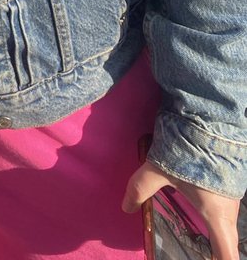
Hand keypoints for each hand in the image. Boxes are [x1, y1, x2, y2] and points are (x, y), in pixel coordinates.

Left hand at [124, 160, 240, 259]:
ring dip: (220, 226)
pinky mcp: (234, 174)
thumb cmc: (185, 151)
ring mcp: (236, 190)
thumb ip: (140, 189)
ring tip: (208, 234)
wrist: (207, 116)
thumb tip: (125, 206)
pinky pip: (228, 200)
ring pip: (229, 217)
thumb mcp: (157, 171)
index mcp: (216, 215)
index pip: (226, 254)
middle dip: (221, 250)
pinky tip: (207, 200)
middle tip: (207, 254)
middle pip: (229, 238)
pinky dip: (220, 208)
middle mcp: (231, 207)